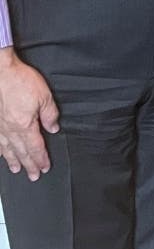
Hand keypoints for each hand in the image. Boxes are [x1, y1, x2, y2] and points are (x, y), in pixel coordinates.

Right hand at [0, 49, 58, 180]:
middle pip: (21, 152)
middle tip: (33, 176)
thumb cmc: (21, 81)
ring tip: (17, 170)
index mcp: (25, 125)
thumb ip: (50, 114)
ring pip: (7, 149)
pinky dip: (0, 150)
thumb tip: (53, 128)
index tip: (44, 168)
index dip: (41, 159)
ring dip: (13, 161)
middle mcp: (10, 130)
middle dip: (29, 165)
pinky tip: (2, 153)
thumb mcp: (44, 96)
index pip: (36, 147)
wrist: (1, 72)